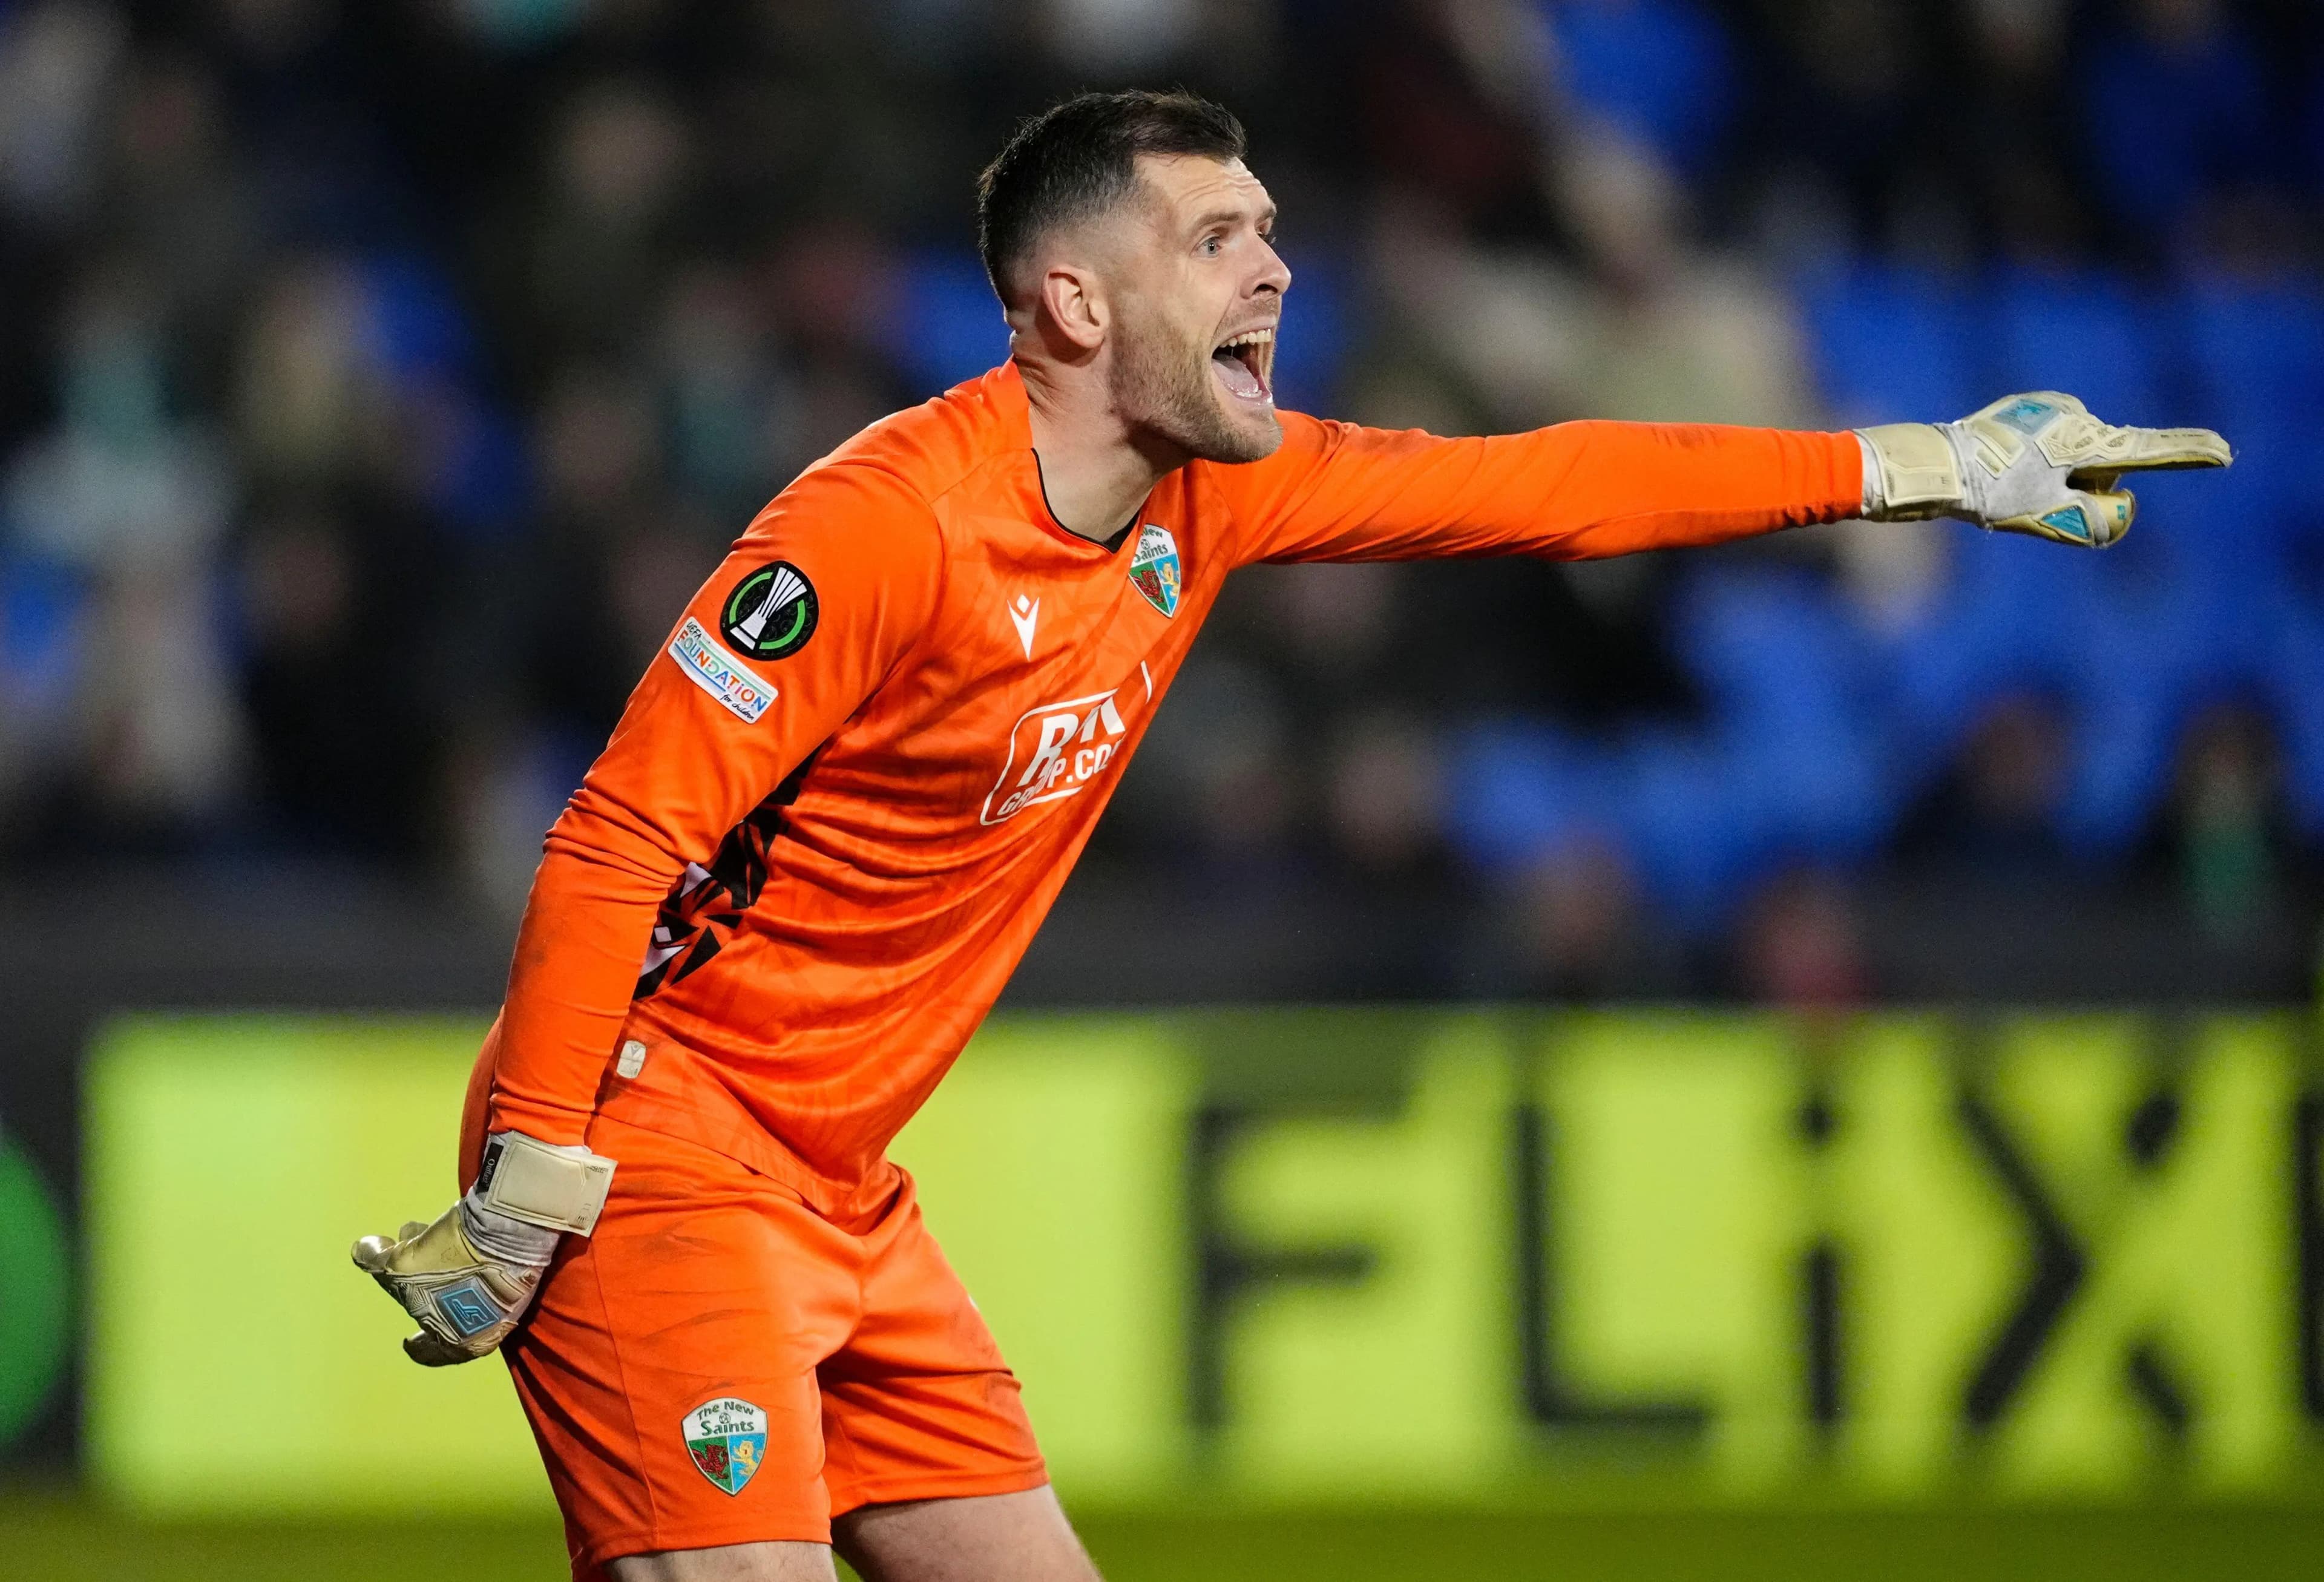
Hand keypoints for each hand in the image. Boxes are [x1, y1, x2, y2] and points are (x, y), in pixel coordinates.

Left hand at [352, 1199, 556, 1365]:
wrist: (506, 1231)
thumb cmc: (449, 1264)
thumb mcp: (400, 1266)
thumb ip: (376, 1263)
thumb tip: (361, 1251)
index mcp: (460, 1341)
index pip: (432, 1353)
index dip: (416, 1348)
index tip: (406, 1341)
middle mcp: (487, 1326)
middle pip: (444, 1310)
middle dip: (417, 1285)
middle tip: (402, 1263)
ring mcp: (506, 1298)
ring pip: (460, 1282)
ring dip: (432, 1259)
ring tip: (414, 1231)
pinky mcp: (517, 1270)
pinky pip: (479, 1265)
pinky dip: (457, 1251)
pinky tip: (444, 1228)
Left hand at [1858, 392, 2230, 546]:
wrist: (1936, 463)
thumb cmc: (1991, 492)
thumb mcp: (2048, 515)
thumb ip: (2096, 517)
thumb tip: (2120, 506)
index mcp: (2085, 440)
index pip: (2149, 450)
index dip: (2187, 454)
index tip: (2224, 451)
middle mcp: (2075, 416)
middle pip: (2103, 463)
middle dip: (2083, 485)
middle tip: (2031, 498)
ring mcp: (2050, 409)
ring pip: (2074, 455)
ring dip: (2056, 475)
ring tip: (2010, 484)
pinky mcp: (2028, 409)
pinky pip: (2049, 445)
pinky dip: (2038, 462)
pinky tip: (2003, 469)